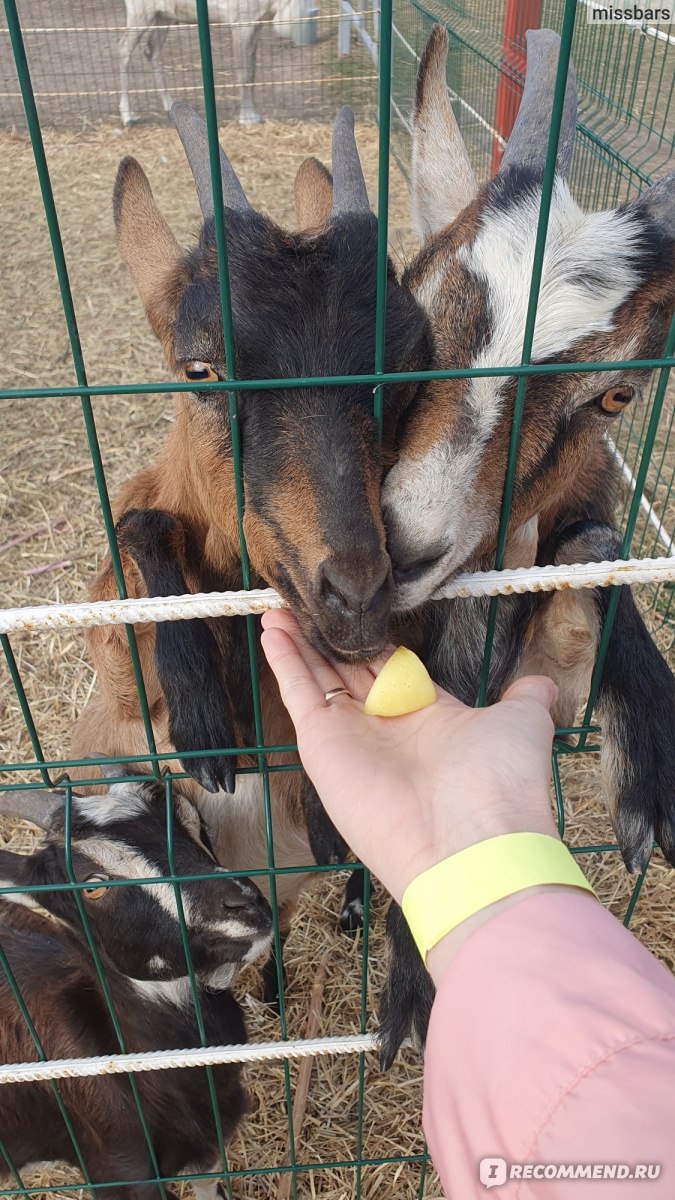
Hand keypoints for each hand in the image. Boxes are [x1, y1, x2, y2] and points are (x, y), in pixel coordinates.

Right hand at [261, 609, 558, 905]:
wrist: (468, 842)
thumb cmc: (500, 781)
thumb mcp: (522, 723)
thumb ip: (525, 698)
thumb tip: (540, 682)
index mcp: (428, 716)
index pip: (391, 668)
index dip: (374, 641)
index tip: (359, 610)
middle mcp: (386, 726)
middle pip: (347, 670)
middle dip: (328, 639)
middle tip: (308, 602)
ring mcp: (350, 735)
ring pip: (317, 676)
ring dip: (297, 641)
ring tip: (279, 606)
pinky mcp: (321, 744)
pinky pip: (299, 693)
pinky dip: (283, 660)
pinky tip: (271, 628)